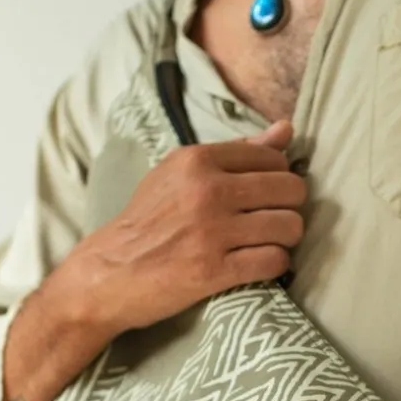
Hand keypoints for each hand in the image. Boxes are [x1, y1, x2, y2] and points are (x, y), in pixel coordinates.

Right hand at [84, 118, 306, 333]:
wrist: (109, 271)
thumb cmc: (147, 220)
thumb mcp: (179, 173)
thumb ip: (235, 151)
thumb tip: (286, 130)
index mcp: (198, 160)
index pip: (274, 157)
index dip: (279, 177)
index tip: (266, 194)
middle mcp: (208, 190)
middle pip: (290, 189)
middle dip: (289, 206)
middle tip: (272, 220)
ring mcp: (212, 231)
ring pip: (289, 226)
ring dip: (285, 238)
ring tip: (267, 242)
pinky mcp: (214, 271)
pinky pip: (274, 261)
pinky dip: (275, 264)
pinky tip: (259, 263)